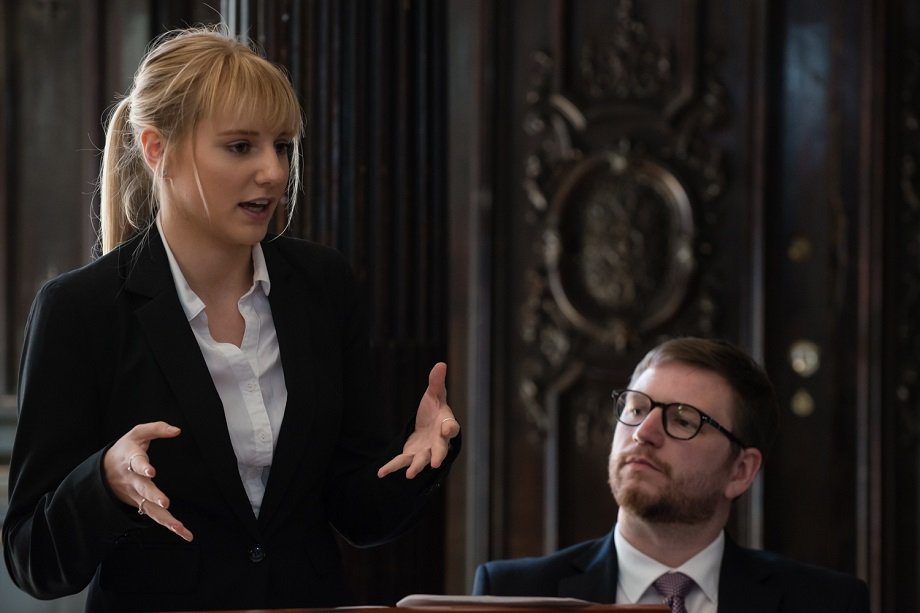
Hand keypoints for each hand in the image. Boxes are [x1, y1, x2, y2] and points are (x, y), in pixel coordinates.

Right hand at [103, 421, 193, 541]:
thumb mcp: (137, 433)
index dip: (143, 467)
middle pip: (143, 489)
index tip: (151, 471)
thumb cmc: (125, 450)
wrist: (104, 471)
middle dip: (154, 496)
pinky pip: (155, 516)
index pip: (136, 463)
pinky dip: (169, 525)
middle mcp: (133, 480)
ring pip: (150, 508)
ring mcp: (136, 495)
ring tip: (179, 528)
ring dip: (165, 519)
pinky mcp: (141, 505)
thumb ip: (157, 428)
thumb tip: (177, 430)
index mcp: (131, 460)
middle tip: (165, 503)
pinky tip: (183, 533)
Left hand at [377, 362, 459, 478]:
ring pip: (422, 460)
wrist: (428, 426)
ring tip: (409, 475)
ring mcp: (425, 451)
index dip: (450, 428)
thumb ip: (436, 381)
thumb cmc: (435, 409)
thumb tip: (441, 363)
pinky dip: (391, 467)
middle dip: (438, 455)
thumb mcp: (435, 394)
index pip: (451, 427)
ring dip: (416, 467)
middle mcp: (438, 442)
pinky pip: (402, 461)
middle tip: (436, 463)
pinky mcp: (411, 455)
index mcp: (446, 425)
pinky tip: (380, 473)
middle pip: (440, 450)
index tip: (448, 429)